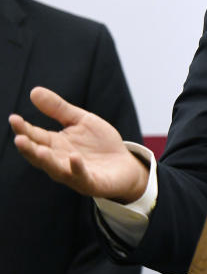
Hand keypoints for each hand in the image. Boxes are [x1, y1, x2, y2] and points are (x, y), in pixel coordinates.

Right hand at [9, 86, 148, 203]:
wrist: (125, 164)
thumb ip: (58, 109)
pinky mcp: (91, 182)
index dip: (23, 129)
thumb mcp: (81, 121)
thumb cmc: (100, 144)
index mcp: (55, 145)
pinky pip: (82, 176)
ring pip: (55, 169)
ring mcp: (74, 173)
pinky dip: (77, 168)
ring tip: (39, 150)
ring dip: (47, 161)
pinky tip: (74, 157)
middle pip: (40, 155)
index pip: (34, 137)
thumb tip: (33, 91)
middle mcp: (60, 160)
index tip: (13, 118)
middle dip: (28, 148)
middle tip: (18, 138)